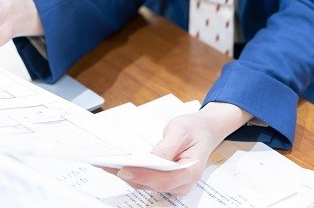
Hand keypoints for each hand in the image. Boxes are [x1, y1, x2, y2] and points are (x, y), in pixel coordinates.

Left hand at [115, 102, 250, 194]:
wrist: (205, 130)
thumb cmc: (194, 128)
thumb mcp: (180, 131)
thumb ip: (166, 147)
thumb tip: (149, 160)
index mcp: (191, 171)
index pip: (164, 180)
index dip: (143, 176)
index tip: (124, 169)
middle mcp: (183, 183)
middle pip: (152, 185)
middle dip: (130, 175)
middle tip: (108, 165)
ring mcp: (174, 184)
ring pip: (147, 185)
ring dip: (128, 175)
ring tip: (108, 164)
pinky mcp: (166, 181)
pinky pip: (147, 181)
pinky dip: (133, 173)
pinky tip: (119, 165)